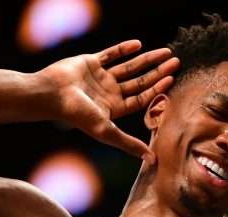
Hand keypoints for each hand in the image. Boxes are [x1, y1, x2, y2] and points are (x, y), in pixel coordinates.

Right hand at [38, 40, 179, 161]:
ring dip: (147, 59)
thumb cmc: (77, 114)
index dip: (158, 89)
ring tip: (166, 51)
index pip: (142, 98)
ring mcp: (100, 77)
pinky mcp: (90, 62)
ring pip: (129, 66)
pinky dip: (124, 49)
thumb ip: (129, 143)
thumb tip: (152, 160)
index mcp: (114, 108)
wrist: (51, 94)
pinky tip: (139, 45)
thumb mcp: (107, 131)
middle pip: (140, 82)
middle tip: (176, 62)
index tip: (172, 79)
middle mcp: (109, 93)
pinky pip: (111, 54)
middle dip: (158, 72)